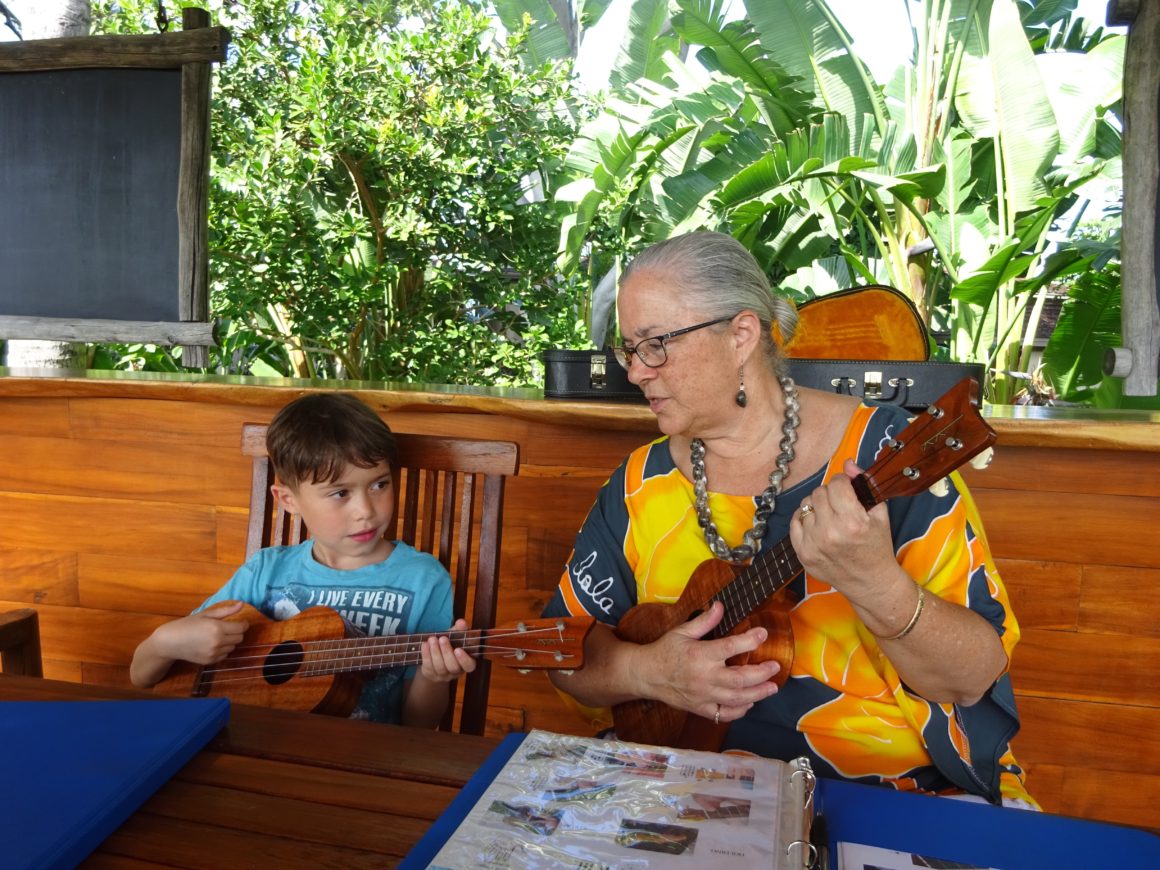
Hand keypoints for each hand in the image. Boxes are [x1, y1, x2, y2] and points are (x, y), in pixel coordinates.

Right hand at [150, 600, 249, 664]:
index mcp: (217, 627)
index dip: (243, 624)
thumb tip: (242, 604)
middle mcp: (217, 642)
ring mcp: (214, 653)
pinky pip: (225, 655)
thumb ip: (225, 610)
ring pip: (233, 647)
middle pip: (239, 638)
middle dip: (237, 632)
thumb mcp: (205, 614)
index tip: (240, 622)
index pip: (241, 628)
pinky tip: (212, 644)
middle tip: (228, 628)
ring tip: (218, 636)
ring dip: (230, 641)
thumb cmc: (187, 624)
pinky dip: (223, 650)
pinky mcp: (210, 661)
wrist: (170, 642)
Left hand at [418, 619, 476, 681]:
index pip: (469, 665)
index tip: (458, 649)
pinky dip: (426, 654)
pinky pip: (428, 666)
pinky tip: (425, 644)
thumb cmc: (450, 644)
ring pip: (440, 667)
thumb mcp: (456, 636)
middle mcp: (456, 671)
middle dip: (446, 652)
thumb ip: (460, 630)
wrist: (436, 655)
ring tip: (432, 639)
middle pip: (453, 667)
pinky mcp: (431, 674)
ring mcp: (443, 675)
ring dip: (435, 652)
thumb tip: (461, 622)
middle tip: (442, 638)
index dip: (464, 659)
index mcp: (467, 662)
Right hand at [639, 601, 779, 722]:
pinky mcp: (701, 708)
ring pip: (737, 698)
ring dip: (758, 693)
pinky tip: (749, 703)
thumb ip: (705, 621)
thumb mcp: (682, 631)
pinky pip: (724, 714)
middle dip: (762, 673)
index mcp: (700, 654)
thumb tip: (720, 606)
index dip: (750, 639)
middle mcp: (704, 677)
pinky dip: (740, 711)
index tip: (763, 633)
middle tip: (775, 666)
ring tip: (772, 687)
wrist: (646, 675)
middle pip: (740, 678)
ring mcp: (704, 695)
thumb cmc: (665, 651)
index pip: (731, 647)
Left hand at [790, 459, 905, 602]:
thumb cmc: (877, 546)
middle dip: (830, 494)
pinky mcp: (802, 553)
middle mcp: (830, 533)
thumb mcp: (879, 514)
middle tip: (840, 504)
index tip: (847, 489)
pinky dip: (804, 518)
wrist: (870, 582)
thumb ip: (863, 485)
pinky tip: (817, 523)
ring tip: (830, 517)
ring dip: (818, 507)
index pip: (836, 484)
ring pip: (806, 505)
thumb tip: (848, 463)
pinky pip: (794, 522)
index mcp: (852, 522)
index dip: (843, 482)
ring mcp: (813, 544)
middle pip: (819, 492)